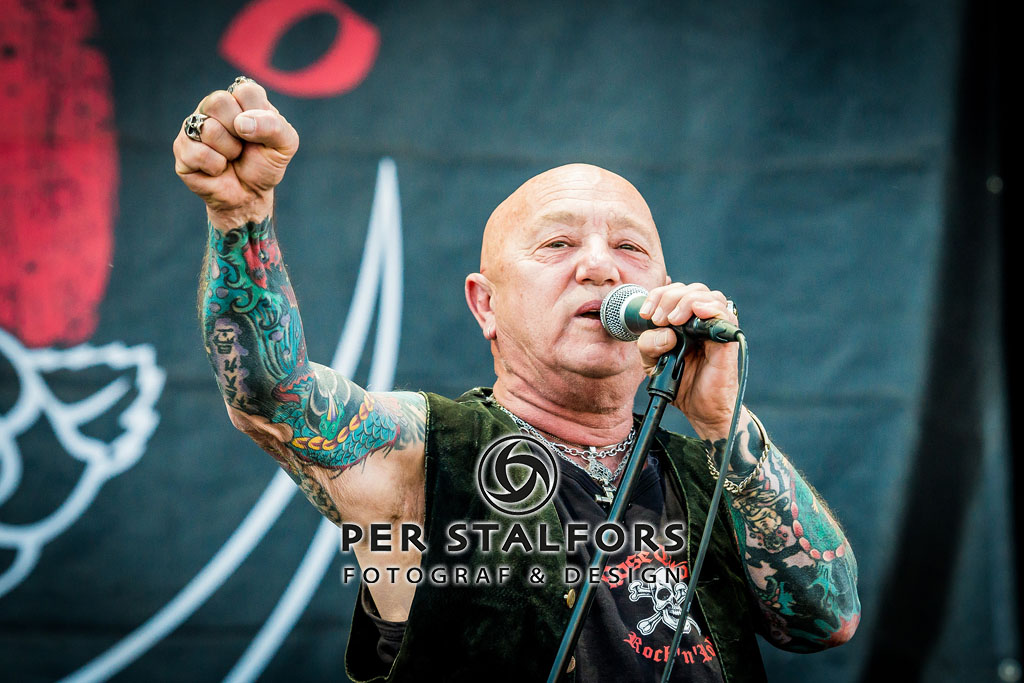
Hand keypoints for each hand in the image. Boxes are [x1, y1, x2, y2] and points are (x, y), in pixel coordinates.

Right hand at [172, 79, 298, 228]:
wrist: (250, 195)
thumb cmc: (265, 165)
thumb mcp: (285, 145)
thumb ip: (274, 126)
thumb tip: (241, 123)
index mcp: (239, 99)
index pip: (246, 90)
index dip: (257, 116)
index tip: (260, 133)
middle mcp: (212, 107)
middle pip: (218, 101)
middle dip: (239, 132)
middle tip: (243, 145)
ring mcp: (193, 127)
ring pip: (208, 128)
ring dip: (229, 151)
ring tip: (231, 157)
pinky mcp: (182, 149)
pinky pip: (198, 153)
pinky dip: (216, 167)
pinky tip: (218, 169)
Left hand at [634, 282, 740, 439]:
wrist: (699, 409)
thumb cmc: (680, 382)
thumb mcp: (652, 361)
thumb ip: (648, 343)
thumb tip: (665, 330)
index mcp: (685, 320)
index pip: (676, 291)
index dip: (659, 295)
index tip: (646, 314)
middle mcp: (702, 320)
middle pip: (691, 289)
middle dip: (669, 297)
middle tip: (659, 319)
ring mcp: (716, 328)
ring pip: (708, 295)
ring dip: (686, 301)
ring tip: (672, 319)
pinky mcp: (727, 339)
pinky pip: (724, 313)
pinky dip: (709, 307)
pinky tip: (696, 312)